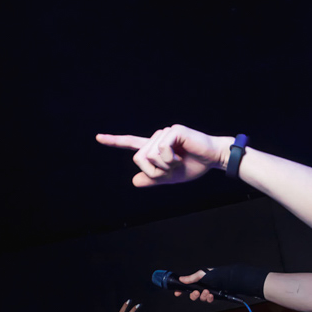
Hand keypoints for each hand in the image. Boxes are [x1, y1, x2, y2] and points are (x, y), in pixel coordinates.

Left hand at [96, 126, 231, 187]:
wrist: (213, 159)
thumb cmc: (195, 166)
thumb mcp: (170, 178)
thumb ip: (153, 179)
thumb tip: (134, 181)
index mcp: (155, 147)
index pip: (132, 144)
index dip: (115, 141)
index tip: (98, 138)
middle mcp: (157, 137)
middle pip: (139, 157)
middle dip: (154, 170)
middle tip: (172, 168)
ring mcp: (164, 132)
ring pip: (149, 154)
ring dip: (164, 165)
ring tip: (179, 161)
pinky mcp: (173, 130)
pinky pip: (161, 149)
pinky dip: (170, 158)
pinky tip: (181, 155)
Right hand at [171, 269, 220, 302]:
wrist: (228, 278)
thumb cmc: (216, 274)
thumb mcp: (202, 274)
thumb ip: (191, 278)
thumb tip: (181, 279)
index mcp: (198, 281)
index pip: (187, 287)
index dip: (181, 290)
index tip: (177, 293)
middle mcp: (202, 287)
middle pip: (193, 295)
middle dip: (193, 295)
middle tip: (196, 292)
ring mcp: (208, 292)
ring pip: (201, 299)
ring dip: (203, 296)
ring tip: (207, 291)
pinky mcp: (215, 296)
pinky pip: (209, 300)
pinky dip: (209, 298)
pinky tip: (211, 295)